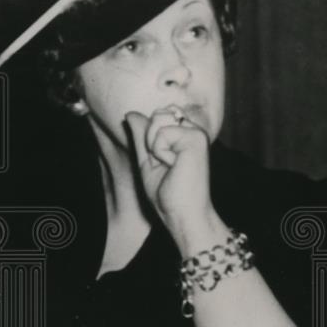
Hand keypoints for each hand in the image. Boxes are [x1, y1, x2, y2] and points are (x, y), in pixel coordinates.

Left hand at [124, 106, 225, 253]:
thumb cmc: (168, 192)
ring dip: (155, 146)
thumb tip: (130, 113)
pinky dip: (160, 152)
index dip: (150, 138)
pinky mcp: (196, 138)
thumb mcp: (147, 161)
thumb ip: (141, 136)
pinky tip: (175, 166)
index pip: (157, 117)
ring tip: (171, 165)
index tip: (163, 162)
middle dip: (150, 139)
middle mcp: (193, 131)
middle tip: (165, 164)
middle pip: (157, 114)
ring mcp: (196, 133)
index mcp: (185, 135)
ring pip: (158, 120)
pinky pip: (161, 133)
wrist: (182, 213)